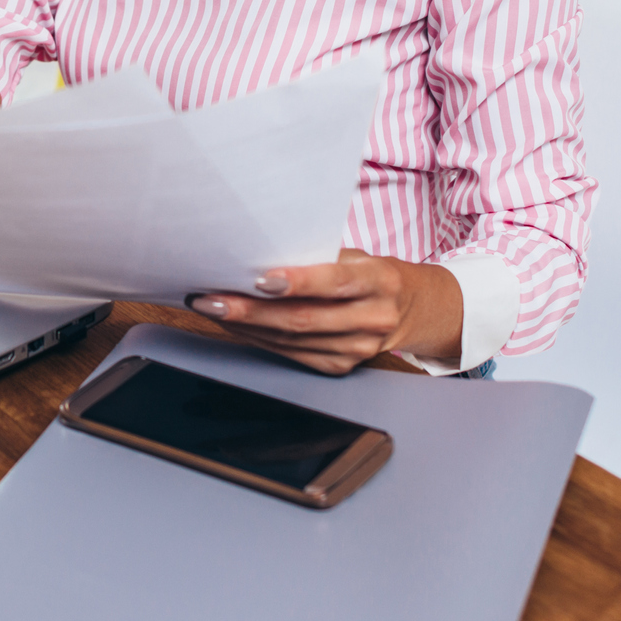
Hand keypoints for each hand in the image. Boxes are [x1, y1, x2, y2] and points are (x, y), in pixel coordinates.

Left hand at [187, 251, 462, 375]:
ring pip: (292, 341)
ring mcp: (359, 349)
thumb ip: (318, 258)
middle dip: (251, 310)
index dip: (299, 282)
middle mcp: (374, 319)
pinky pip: (291, 354)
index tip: (260, 278)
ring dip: (245, 326)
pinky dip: (257, 338)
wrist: (410, 308)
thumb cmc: (370, 272)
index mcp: (381, 281)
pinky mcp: (341, 367)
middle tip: (210, 298)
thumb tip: (256, 254)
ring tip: (210, 308)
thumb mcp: (357, 255)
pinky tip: (234, 324)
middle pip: (305, 319)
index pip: (337, 282)